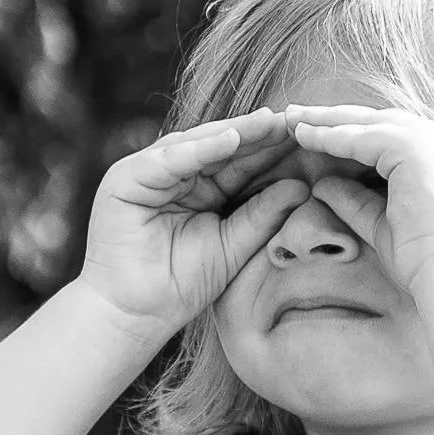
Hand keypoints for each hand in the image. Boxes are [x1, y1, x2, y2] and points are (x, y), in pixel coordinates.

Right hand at [78, 113, 309, 335]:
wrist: (135, 314)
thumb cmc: (181, 286)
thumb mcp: (232, 246)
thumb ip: (262, 216)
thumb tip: (302, 186)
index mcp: (199, 188)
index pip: (239, 162)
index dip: (271, 151)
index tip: (307, 140)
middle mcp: (174, 174)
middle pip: (221, 147)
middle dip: (257, 134)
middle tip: (295, 120)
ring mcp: (148, 172)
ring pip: (197, 144)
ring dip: (234, 132)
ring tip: (269, 123)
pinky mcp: (126, 178)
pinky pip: (169, 159)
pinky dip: (199, 149)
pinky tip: (231, 138)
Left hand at [281, 102, 433, 297]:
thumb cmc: (427, 267)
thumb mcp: (385, 227)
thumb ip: (358, 203)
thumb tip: (322, 186)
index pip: (398, 140)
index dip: (359, 137)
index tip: (324, 138)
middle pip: (385, 122)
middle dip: (340, 118)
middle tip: (299, 115)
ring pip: (373, 122)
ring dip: (329, 119)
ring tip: (291, 118)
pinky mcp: (418, 149)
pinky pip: (365, 136)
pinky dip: (332, 136)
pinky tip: (303, 135)